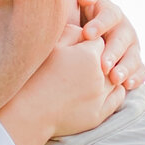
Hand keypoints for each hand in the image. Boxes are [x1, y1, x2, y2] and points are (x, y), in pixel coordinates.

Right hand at [0, 27, 121, 144]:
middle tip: (84, 61)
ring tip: (91, 75)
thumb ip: (71, 32)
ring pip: (115, 77)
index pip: (99, 41)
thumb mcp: (49, 47)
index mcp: (89, 56)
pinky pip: (118, 97)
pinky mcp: (99, 114)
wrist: (26, 113)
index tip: (79, 47)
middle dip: (101, 58)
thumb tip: (84, 30)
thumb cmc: (32, 76)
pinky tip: (102, 89)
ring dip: (108, 73)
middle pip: (110, 59)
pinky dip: (115, 90)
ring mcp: (101, 97)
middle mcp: (100, 76)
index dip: (89, 42)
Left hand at [79, 0, 144, 95]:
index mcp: (110, 13)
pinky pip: (141, 70)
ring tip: (115, 78)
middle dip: (113, 52)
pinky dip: (136, 78)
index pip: (109, 15)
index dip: (100, 23)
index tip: (87, 34)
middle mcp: (123, 29)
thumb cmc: (79, 18)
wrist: (90, 39)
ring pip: (133, 56)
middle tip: (103, 64)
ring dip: (125, 67)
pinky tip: (128, 85)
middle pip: (122, 39)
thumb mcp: (81, 2)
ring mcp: (131, 47)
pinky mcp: (136, 63)